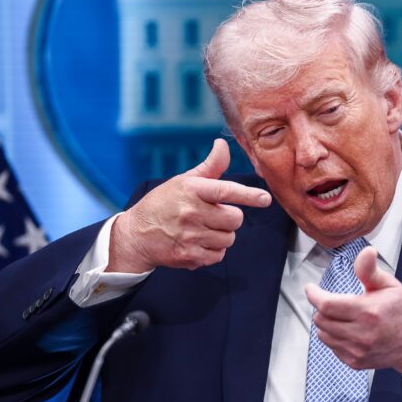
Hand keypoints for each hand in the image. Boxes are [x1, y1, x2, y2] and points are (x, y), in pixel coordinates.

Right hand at [107, 139, 271, 272]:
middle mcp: (191, 212)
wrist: (135, 235)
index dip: (249, 195)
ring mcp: (190, 236)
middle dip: (230, 218)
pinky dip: (213, 251)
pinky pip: (218, 255)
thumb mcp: (183, 181)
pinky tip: (198, 243)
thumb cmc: (163, 204)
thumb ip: (210, 167)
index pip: (226, 190)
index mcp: (192, 190)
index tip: (265, 199)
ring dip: (221, 235)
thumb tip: (223, 144)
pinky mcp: (189, 256)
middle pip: (235, 219)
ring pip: (229, 238)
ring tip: (203, 229)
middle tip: (214, 215)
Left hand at [305, 246, 401, 391]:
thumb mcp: (390, 285)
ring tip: (341, 315)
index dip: (314, 295)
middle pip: (321, 320)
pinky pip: (332, 347)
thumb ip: (370, 270)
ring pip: (323, 335)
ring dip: (326, 322)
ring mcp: (358, 351)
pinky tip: (348, 329)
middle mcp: (361, 334)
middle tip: (331, 300)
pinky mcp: (355, 362)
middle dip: (321, 307)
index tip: (311, 289)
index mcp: (369, 312)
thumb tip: (366, 252)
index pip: (327, 305)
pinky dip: (334, 336)